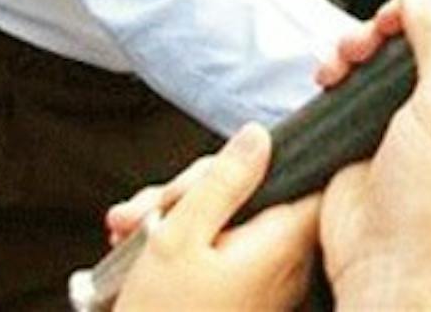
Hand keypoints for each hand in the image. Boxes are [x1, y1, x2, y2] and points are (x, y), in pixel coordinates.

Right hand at [114, 125, 319, 311]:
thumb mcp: (180, 238)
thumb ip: (222, 181)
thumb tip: (259, 135)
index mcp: (283, 241)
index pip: (302, 172)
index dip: (258, 160)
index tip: (211, 170)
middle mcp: (287, 262)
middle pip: (255, 194)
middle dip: (193, 191)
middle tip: (146, 210)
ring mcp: (269, 283)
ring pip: (232, 220)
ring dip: (177, 216)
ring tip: (128, 230)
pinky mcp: (247, 297)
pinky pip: (225, 251)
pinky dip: (185, 244)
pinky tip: (138, 248)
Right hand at [320, 0, 430, 308]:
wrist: (384, 270)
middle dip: (397, 21)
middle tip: (381, 28)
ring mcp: (424, 122)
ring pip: (395, 54)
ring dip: (365, 44)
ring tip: (350, 56)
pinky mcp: (382, 135)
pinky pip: (363, 83)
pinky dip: (344, 72)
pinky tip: (334, 76)